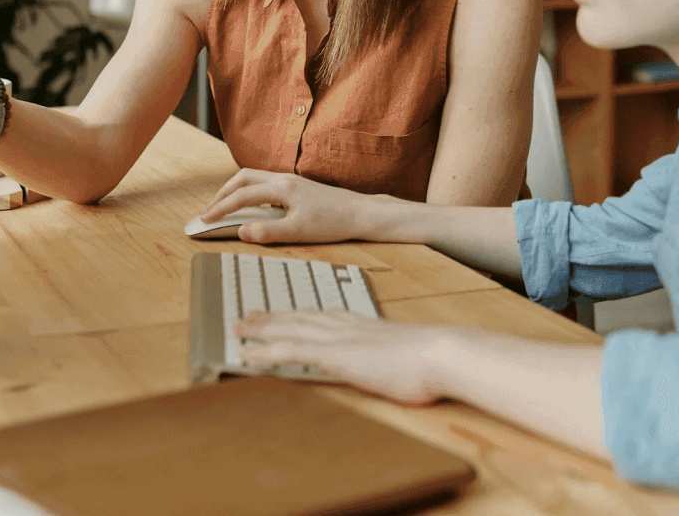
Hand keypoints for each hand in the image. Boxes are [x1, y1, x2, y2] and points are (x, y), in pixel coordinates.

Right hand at [196, 169, 376, 243]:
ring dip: (235, 191)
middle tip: (209, 212)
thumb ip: (267, 232)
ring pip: (254, 178)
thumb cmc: (333, 222)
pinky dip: (250, 192)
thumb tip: (241, 231)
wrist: (361, 213)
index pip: (241, 196)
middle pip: (243, 178)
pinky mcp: (297, 187)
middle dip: (222, 194)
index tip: (203, 220)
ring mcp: (291, 181)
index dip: (219, 208)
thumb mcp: (299, 232)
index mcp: (282, 188)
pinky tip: (252, 207)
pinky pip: (264, 183)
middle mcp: (284, 179)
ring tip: (224, 207)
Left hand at [236, 311, 453, 404]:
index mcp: (362, 324)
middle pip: (299, 318)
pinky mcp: (334, 355)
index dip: (298, 315)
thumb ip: (393, 356)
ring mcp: (338, 338)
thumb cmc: (433, 360)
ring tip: (237, 328)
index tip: (283, 314)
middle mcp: (345, 326)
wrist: (440, 353)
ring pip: (288, 330)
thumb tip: (396, 365)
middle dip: (271, 317)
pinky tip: (246, 355)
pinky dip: (264, 352)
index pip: (321, 316)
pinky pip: (289, 351)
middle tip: (247, 315)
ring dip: (260, 330)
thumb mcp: (407, 355)